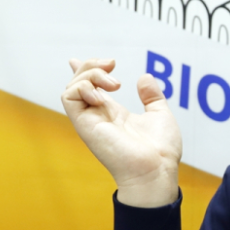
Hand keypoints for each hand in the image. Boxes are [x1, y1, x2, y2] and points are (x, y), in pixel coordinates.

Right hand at [61, 58, 181, 207]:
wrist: (156, 170)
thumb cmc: (160, 151)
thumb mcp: (160, 115)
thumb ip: (152, 96)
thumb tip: (144, 77)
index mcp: (114, 114)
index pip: (90, 89)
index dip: (83, 72)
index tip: (76, 59)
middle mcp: (99, 116)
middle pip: (79, 83)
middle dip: (91, 66)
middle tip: (113, 65)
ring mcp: (90, 121)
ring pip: (71, 88)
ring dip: (89, 74)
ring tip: (114, 84)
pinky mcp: (85, 125)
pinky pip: (69, 98)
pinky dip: (83, 87)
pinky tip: (103, 95)